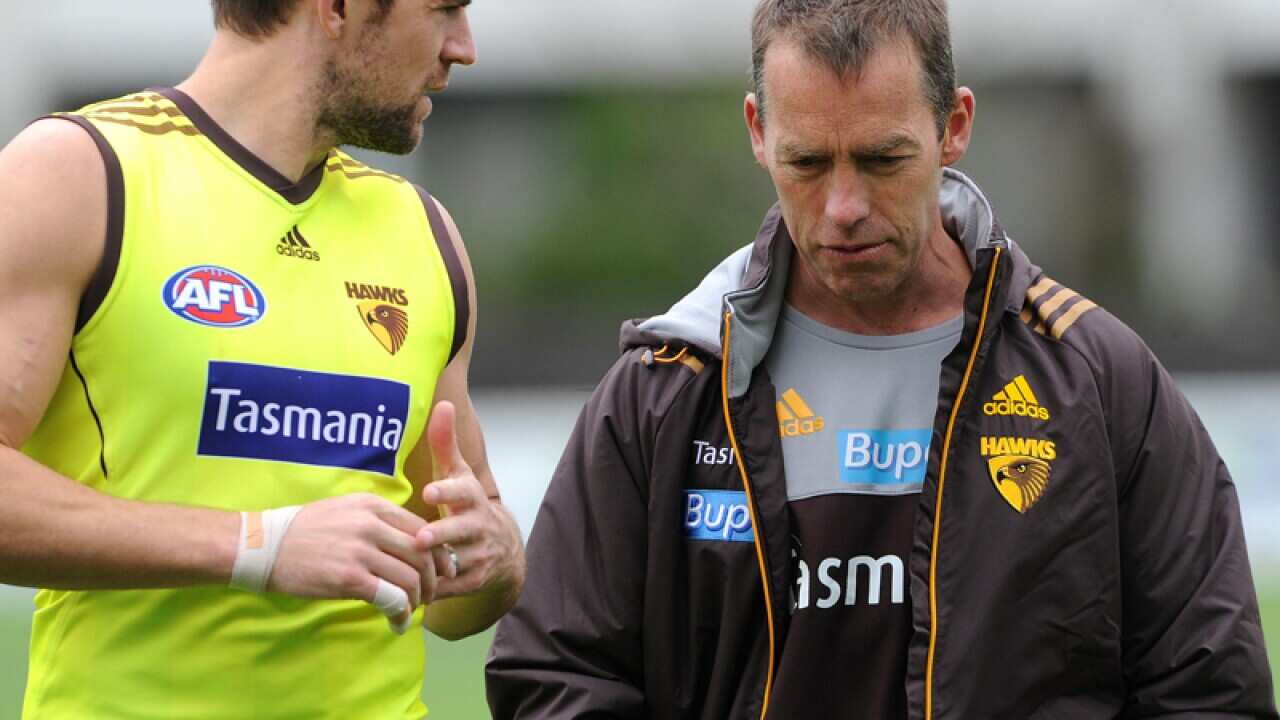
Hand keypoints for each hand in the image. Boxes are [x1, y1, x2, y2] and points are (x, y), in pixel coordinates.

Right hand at [267, 493, 428, 628]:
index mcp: (373, 506)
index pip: (424, 530)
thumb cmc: (302, 531)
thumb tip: (410, 545)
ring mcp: (361, 551)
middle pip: (423, 555)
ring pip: (411, 579)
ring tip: (410, 611)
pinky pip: (392, 599)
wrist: (261, 546)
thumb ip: (377, 521)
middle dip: (433, 581)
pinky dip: (401, 615)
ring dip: (418, 601)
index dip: (439, 554)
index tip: (442, 571)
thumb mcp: (344, 510)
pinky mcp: (349, 578)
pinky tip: (397, 624)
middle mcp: (371, 524)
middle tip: (429, 596)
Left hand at [418, 401, 521, 600]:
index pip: (464, 492)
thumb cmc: (467, 504)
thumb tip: (441, 404)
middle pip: (462, 531)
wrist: (503, 549)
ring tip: (415, 568)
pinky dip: (432, 590)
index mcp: (473, 498)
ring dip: (435, 566)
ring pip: (456, 562)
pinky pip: (450, 588)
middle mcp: (479, 526)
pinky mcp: (474, 581)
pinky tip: (410, 591)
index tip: (430, 493)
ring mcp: (479, 555)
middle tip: (422, 538)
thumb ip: (445, 445)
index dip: (448, 492)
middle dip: (443, 534)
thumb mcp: (458, 476)